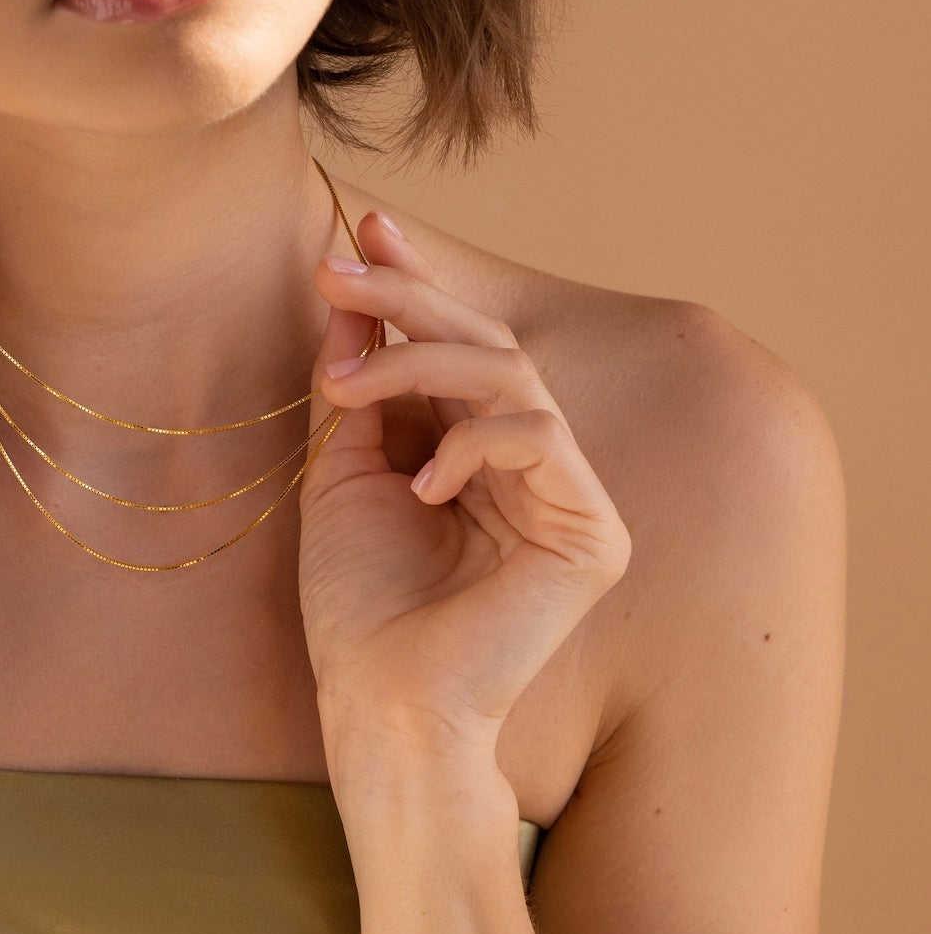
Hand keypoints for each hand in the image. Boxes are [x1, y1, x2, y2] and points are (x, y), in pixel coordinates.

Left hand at [298, 212, 631, 771]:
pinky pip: (540, 436)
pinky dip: (471, 441)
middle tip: (339, 270)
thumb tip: (348, 305)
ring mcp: (566, 493)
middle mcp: (526, 463)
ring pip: (512, 373)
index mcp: (472, 450)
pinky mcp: (594, 530)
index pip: (454, 347)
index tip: (362, 230)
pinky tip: (421, 485)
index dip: (414, 284)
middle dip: (409, 297)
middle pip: (487, 343)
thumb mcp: (340, 476)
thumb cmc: (358, 605)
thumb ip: (357, 393)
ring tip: (345, 391)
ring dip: (420, 359)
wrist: (383, 702)